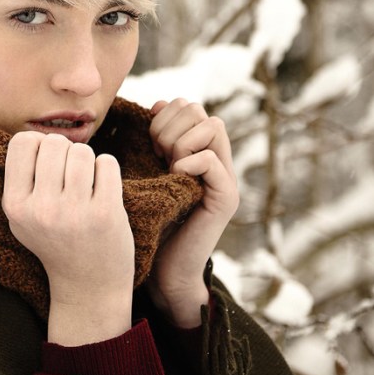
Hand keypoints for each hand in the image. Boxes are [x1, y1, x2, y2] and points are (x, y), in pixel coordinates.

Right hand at [2, 131, 133, 345]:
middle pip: (55, 142)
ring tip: (86, 184)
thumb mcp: (23, 215)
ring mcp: (74, 213)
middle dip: (67, 152)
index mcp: (14, 206)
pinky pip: (107, 163)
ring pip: (82, 151)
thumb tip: (37, 134)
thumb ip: (22, 177)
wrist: (88, 285)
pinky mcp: (105, 214)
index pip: (22, 141)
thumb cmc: (55, 239)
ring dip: (88, 161)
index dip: (39, 145)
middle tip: (71, 177)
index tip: (48, 164)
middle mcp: (41, 210)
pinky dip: (107, 170)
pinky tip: (103, 190)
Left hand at [147, 99, 238, 327]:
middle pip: (201, 111)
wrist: (162, 270)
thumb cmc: (150, 221)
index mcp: (198, 151)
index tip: (150, 144)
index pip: (189, 106)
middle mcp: (217, 160)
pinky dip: (189, 162)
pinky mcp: (225, 198)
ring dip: (181, 141)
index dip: (166, 117)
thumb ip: (156, 141)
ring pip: (212, 126)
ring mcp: (225, 178)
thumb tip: (159, 104)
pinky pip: (211, 160)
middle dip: (171, 127)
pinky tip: (174, 177)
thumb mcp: (148, 172)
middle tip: (158, 155)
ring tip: (168, 167)